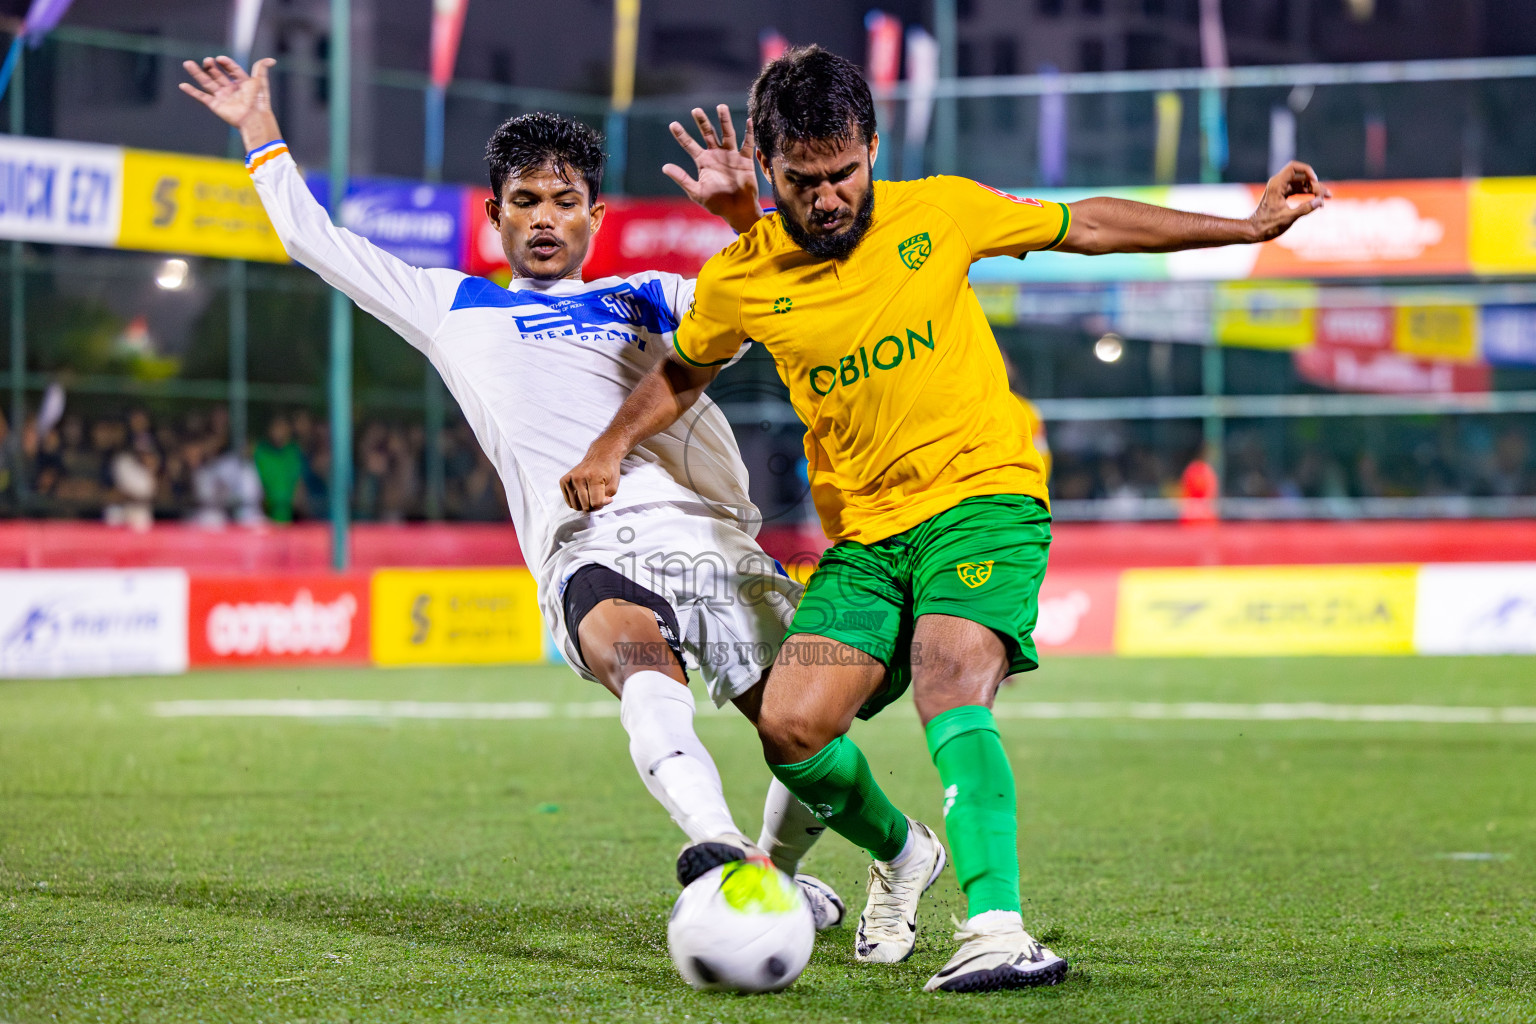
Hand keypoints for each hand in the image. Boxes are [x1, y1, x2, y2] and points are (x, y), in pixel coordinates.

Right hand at [178, 56, 281, 151]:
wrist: (253, 118)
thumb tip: (272, 60)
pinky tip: (182, 85)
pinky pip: (202, 97)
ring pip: (207, 83)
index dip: (226, 63)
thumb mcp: (259, 82)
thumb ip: (261, 69)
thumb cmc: (258, 101)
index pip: (232, 70)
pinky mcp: (215, 105)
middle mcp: (231, 90)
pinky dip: (192, 91)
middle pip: (217, 75)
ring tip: (187, 63)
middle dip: (211, 67)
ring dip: (197, 73)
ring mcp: (222, 97)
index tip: (220, 58)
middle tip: (207, 60)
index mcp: (242, 84)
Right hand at [559, 443, 623, 511]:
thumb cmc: (608, 471)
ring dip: (585, 505)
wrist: (599, 456)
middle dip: (593, 506)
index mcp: (594, 477)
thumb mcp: (614, 485)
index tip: (606, 498)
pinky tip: (583, 493)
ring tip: (591, 496)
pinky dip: (577, 501)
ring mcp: (570, 478)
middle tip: (598, 498)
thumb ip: (606, 498)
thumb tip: (596, 506)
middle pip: (585, 506)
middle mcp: (579, 477)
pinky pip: (569, 502)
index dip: (602, 504)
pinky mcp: (563, 480)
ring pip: (576, 506)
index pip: (595, 503)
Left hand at [663, 105, 761, 233]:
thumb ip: (682, 178)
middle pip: (708, 134)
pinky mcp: (744, 160)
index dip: (681, 135)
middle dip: (702, 122)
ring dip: (724, 120)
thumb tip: (664, 167)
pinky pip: (747, 144)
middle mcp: (716, 155)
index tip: (672, 124)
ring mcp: (730, 156)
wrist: (737, 210)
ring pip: (727, 134)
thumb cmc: (716, 203)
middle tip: (695, 110)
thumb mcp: (696, 192)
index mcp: (703, 161)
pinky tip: (749, 121)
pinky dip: (748, 133)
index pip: (689, 145)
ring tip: (721, 107)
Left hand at [1249, 160, 1329, 240]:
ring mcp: (1280, 189)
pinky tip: (1317, 201)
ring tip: (1327, 198)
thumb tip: (1319, 201)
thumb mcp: (1288, 218)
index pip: (1294, 167)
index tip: (1315, 182)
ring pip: (1301, 184)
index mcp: (1277, 184)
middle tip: (1326, 196)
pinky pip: (1298, 191)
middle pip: (1301, 177)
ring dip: (1314, 190)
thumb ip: (1305, 209)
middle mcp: (1278, 184)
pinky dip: (1307, 194)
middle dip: (1315, 184)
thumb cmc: (1267, 225)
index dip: (1307, 171)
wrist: (1253, 231)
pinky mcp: (1282, 196)